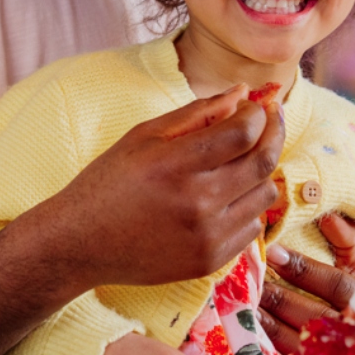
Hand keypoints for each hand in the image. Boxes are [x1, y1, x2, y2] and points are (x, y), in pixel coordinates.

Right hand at [26, 85, 283, 288]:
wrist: (80, 244)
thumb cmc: (109, 182)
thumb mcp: (144, 136)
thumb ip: (196, 113)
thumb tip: (243, 92)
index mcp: (175, 164)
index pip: (243, 132)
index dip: (259, 114)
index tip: (257, 106)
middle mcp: (196, 202)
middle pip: (263, 162)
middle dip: (274, 134)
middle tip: (271, 121)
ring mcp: (206, 236)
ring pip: (264, 196)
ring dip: (261, 173)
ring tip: (240, 162)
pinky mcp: (209, 262)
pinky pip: (252, 229)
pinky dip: (247, 207)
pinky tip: (225, 198)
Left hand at [258, 214, 354, 353]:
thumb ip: (348, 241)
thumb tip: (328, 216)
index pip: (335, 283)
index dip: (304, 268)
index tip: (274, 253)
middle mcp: (352, 330)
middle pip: (312, 314)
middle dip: (278, 296)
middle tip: (250, 278)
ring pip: (296, 339)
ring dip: (268, 321)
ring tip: (244, 302)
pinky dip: (267, 345)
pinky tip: (250, 331)